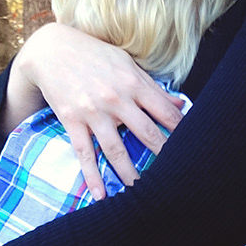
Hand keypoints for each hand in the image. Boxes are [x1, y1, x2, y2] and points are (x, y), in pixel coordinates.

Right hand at [13, 23, 184, 197]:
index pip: (165, 112)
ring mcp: (93, 112)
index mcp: (133, 83)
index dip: (181, 130)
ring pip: (116, 150)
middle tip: (177, 177)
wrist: (51, 49)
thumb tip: (180, 103)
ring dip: (130, 175)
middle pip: (146, 133)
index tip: (193, 147)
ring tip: (143, 195)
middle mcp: (116, 99)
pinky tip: (100, 195)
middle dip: (164, 155)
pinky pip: (84, 153)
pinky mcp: (72, 121)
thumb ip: (152, 86)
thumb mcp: (126, 63)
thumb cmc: (94, 54)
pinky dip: (92, 176)